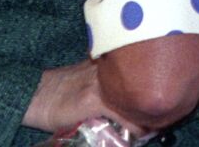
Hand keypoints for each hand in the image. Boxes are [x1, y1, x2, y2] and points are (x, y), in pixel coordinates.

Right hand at [24, 59, 152, 139]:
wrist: (34, 94)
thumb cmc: (58, 92)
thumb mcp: (86, 83)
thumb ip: (107, 87)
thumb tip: (127, 105)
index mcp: (106, 64)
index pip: (140, 73)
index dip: (153, 89)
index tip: (163, 104)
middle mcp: (107, 70)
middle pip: (144, 84)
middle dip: (155, 103)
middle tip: (164, 118)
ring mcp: (101, 84)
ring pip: (136, 100)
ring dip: (148, 117)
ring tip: (154, 129)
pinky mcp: (94, 100)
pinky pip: (123, 116)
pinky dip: (134, 127)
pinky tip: (138, 135)